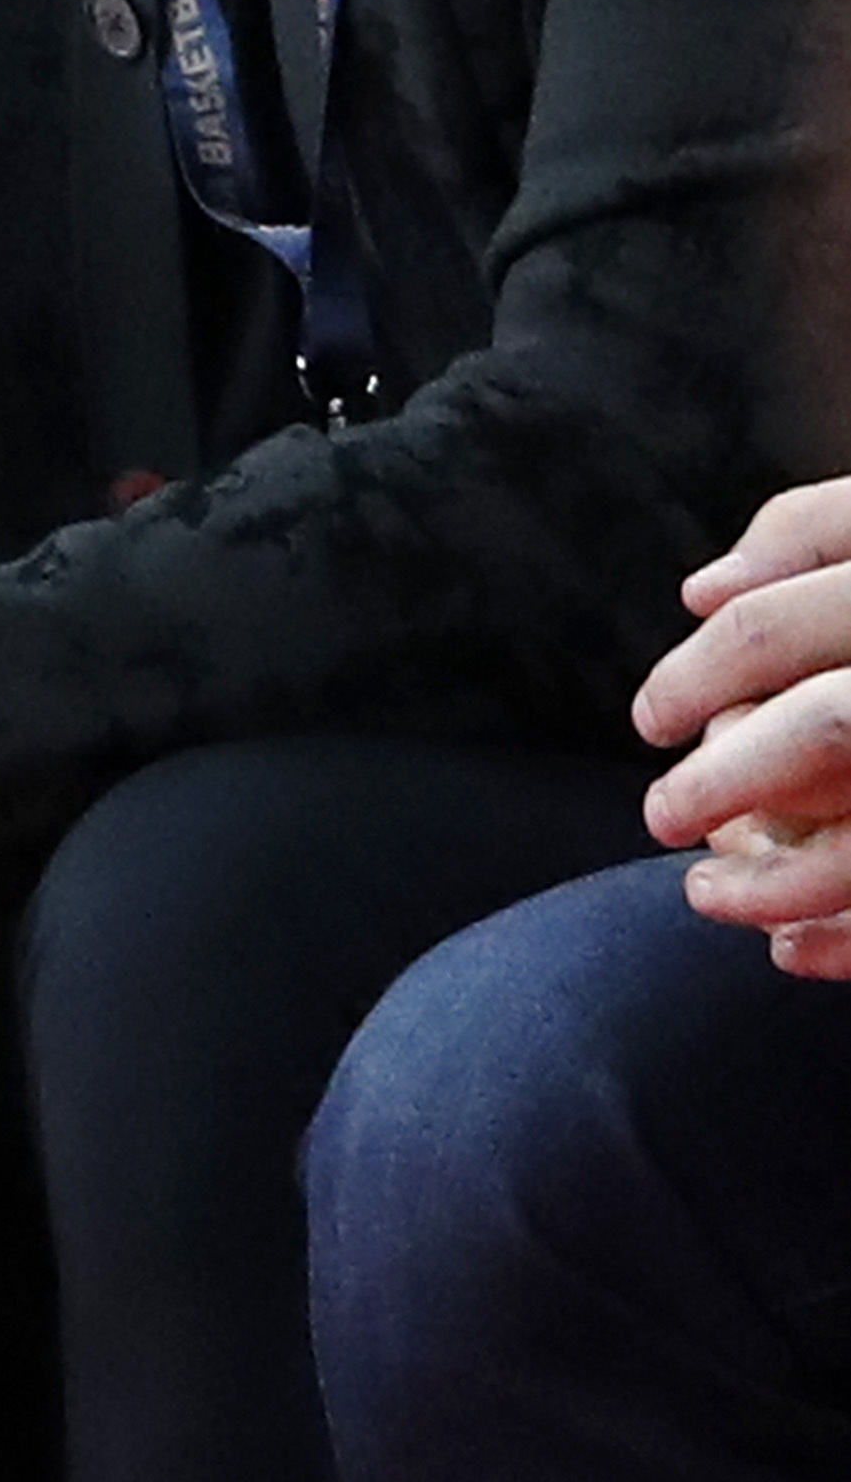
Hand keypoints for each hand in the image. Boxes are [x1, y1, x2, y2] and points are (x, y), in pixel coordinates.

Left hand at [641, 481, 850, 965]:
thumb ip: (819, 532)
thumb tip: (699, 593)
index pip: (779, 628)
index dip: (696, 677)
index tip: (650, 723)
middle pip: (833, 725)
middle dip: (724, 780)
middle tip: (659, 818)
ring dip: (780, 880)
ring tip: (709, 896)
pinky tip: (792, 949)